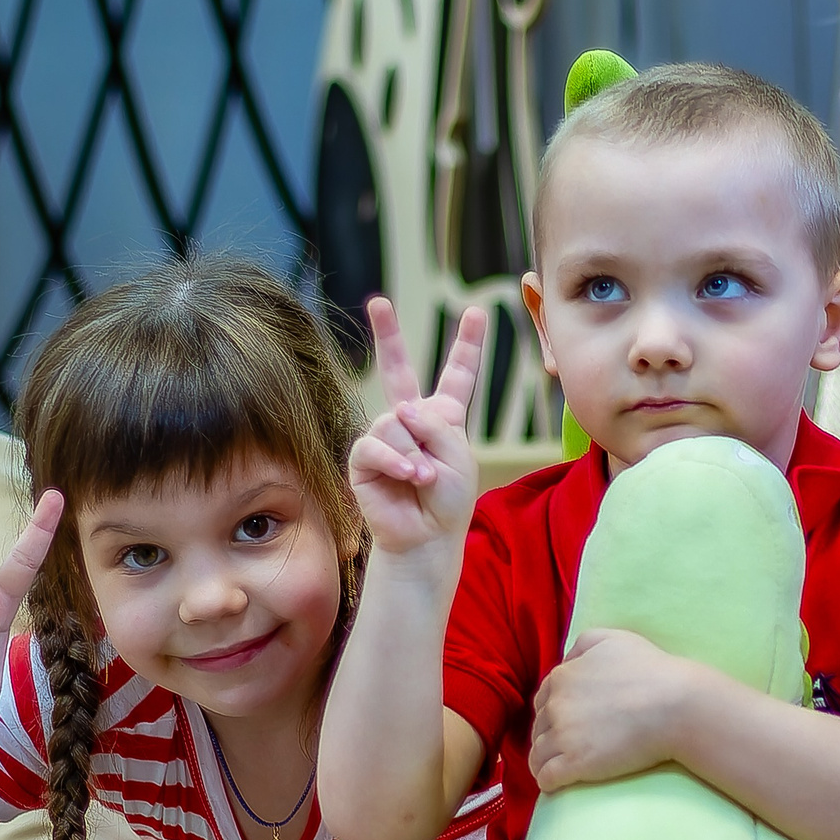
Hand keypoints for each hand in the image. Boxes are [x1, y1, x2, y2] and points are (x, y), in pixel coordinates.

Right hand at [350, 297, 486, 557]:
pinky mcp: (364, 458)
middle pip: (399, 370)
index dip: (468, 344)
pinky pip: (375, 445)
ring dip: (415, 453)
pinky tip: (410, 479)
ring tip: (425, 479)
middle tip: (378, 302)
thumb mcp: (459, 457)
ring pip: (395, 422)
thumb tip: (400, 412)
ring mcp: (385, 436)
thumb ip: (437, 426)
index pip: (457, 375)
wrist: (427, 538)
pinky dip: (397, 462)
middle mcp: (411, 420)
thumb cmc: (449, 501)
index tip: (475, 311)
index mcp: (444, 417)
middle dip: (388, 335)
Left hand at [529, 627, 697, 792]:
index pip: (543, 700)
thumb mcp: (613, 639)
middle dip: (548, 737)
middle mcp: (556, 706)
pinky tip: (556, 785)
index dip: (553, 712)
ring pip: (537, 754)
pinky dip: (548, 781)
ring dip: (544, 761)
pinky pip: (546, 777)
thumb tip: (567, 661)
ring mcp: (563, 736)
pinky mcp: (574, 764)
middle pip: (539, 728)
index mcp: (562, 677)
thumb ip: (582, 646)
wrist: (676, 705)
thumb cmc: (651, 670)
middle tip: (566, 746)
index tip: (566, 723)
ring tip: (557, 768)